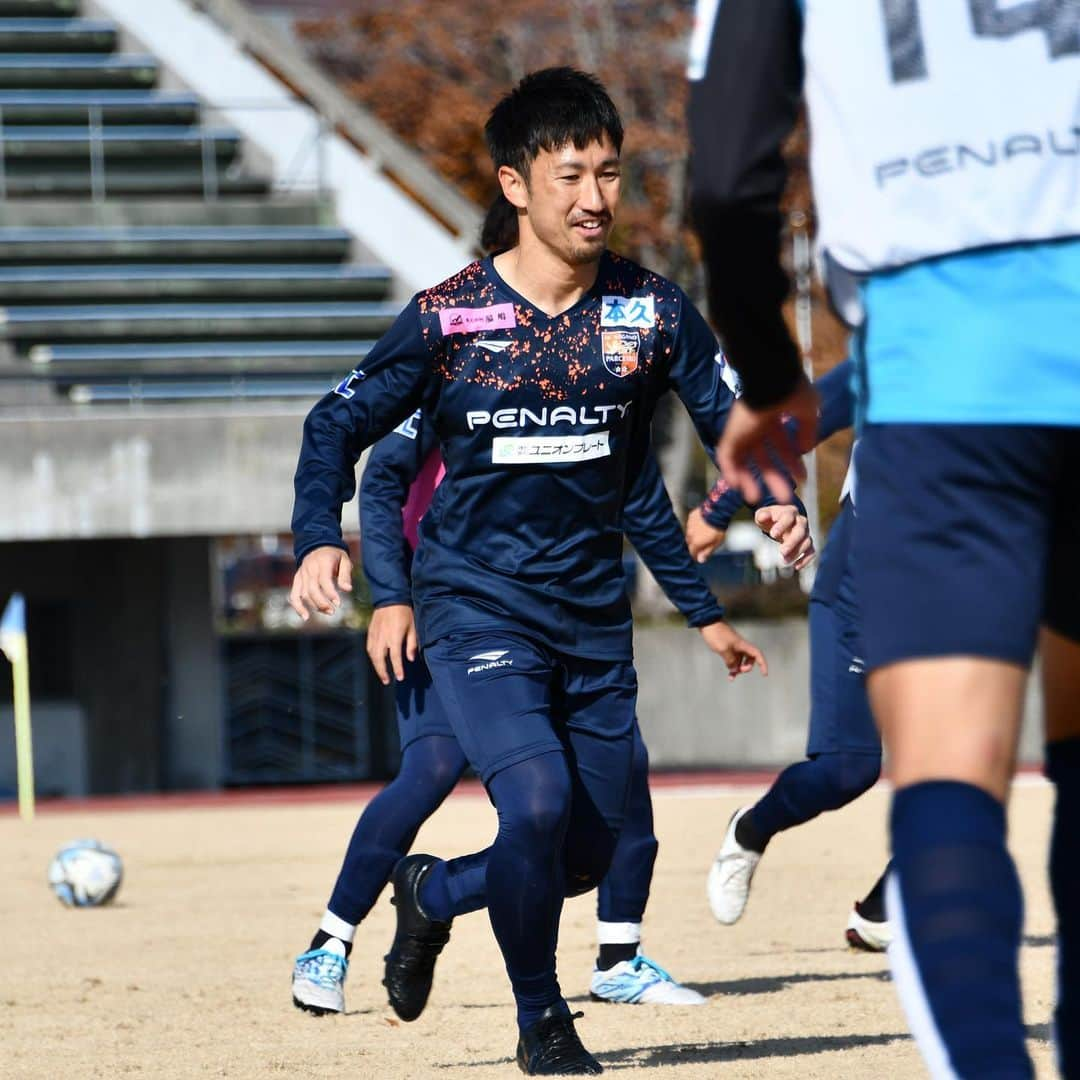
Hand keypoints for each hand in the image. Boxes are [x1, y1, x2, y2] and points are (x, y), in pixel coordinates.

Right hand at [289, 546, 352, 620]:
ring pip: (303, 594)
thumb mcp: (345, 560)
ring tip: (328, 612)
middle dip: (322, 603)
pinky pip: (294, 595)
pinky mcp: (297, 579)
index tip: (338, 603)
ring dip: (314, 606)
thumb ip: (345, 575)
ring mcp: (301, 574)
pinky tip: (305, 617)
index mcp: (322, 563)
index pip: (324, 580)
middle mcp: (309, 569)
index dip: (330, 593)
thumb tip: (347, 590)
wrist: (318, 545)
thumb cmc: (335, 555)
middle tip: (332, 611)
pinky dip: (297, 606)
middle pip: (312, 590)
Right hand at [366, 604, 417, 684]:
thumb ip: (411, 644)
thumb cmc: (405, 612)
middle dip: (383, 672)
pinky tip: (376, 661)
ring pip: (372, 655)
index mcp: (394, 637)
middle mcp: (382, 637)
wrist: (391, 598)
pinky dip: (372, 656)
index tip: (400, 678)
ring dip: (376, 666)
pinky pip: (369, 647)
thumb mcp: (413, 627)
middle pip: (380, 659)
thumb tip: (410, 659)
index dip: (398, 669)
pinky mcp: (370, 631)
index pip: (395, 658)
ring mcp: (375, 634)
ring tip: (382, 674)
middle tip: (387, 681)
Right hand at [685, 507, 726, 563]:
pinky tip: (701, 525)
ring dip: (694, 535)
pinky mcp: (691, 517)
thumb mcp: (715, 543)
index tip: (699, 556)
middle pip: (690, 543)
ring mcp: (689, 525)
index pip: (692, 552)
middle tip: (702, 544)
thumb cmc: (717, 528)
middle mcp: (690, 535)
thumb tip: (701, 560)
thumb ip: (707, 552)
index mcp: (696, 543)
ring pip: (689, 533)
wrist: (717, 512)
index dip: (696, 555)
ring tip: (702, 533)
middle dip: (695, 545)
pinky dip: (694, 526)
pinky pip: (691, 524)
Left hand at [699, 620, 767, 680]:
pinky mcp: (727, 646)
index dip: (763, 664)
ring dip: (737, 668)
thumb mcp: (723, 650)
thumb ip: (730, 661)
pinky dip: (731, 664)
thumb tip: (734, 669)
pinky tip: (728, 670)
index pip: (757, 655)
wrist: (707, 622)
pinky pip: (733, 658)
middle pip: (750, 659)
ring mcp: (734, 646)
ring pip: (740, 660)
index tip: (764, 674)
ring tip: (731, 677)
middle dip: (746, 668)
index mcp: (743, 645)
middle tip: (738, 671)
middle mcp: (740, 646)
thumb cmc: (716, 634)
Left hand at [715, 378, 818, 502]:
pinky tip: (739, 488)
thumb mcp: (808, 411)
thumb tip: (806, 450)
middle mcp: (757, 425)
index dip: (791, 462)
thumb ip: (808, 430)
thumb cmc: (791, 391)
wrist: (771, 380)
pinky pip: (726, 457)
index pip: (782, 444)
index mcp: (775, 417)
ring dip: (749, 480)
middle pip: (764, 457)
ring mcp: (742, 430)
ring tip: (757, 499)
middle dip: (774, 476)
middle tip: (785, 497)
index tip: (801, 478)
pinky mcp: (731, 434)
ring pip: (744, 460)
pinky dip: (730, 472)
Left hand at [754, 505, 815, 569]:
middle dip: (792, 542)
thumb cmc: (770, 518)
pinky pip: (811, 551)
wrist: (780, 520)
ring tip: (784, 561)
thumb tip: (761, 517)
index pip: (788, 517)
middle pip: (800, 531)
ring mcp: (805, 532)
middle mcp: (801, 522)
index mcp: (790, 512)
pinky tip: (796, 567)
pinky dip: (806, 559)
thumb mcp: (763, 514)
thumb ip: (762, 515)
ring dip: (797, 553)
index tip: (772, 535)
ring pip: (807, 542)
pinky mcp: (807, 543)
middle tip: (781, 552)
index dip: (781, 526)